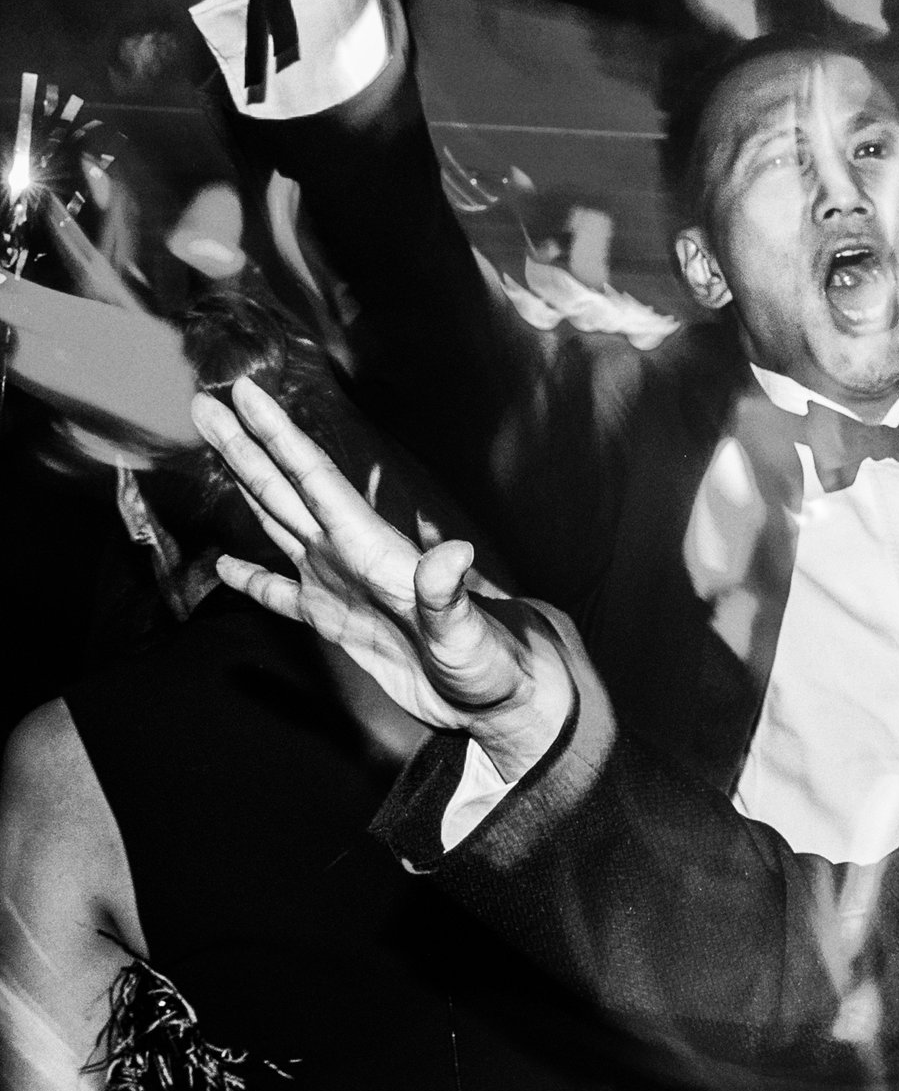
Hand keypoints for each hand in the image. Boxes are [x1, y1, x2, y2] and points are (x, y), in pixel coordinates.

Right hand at [191, 378, 572, 780]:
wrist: (500, 697)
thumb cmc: (491, 661)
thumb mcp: (467, 631)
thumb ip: (449, 595)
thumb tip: (454, 554)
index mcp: (373, 549)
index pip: (316, 480)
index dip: (279, 436)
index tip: (246, 393)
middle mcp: (351, 556)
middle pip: (287, 489)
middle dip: (246, 446)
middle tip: (207, 401)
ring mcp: (341, 585)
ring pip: (280, 523)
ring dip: (246, 485)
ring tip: (215, 446)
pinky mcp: (336, 622)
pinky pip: (282, 595)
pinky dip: (251, 581)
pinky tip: (224, 565)